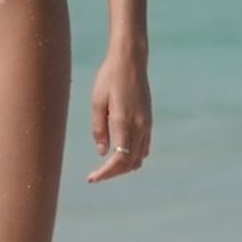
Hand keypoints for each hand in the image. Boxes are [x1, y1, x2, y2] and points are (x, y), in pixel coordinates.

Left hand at [87, 49, 151, 182]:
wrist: (131, 62)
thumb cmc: (108, 79)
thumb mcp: (97, 102)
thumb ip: (99, 129)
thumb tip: (102, 152)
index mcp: (124, 122)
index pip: (118, 159)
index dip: (106, 173)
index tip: (92, 178)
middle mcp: (140, 126)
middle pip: (130, 162)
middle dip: (113, 173)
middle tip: (96, 175)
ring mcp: (147, 124)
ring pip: (139, 157)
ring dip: (124, 166)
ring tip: (105, 167)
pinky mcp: (148, 121)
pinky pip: (144, 147)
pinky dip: (133, 156)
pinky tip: (119, 154)